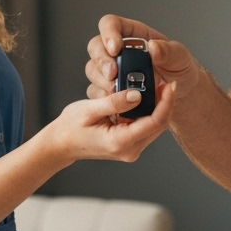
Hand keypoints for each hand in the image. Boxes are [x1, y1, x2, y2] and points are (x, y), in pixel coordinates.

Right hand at [41, 84, 175, 165]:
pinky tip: (146, 96)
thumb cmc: (71, 127)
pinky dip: (149, 111)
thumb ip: (115, 102)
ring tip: (156, 85)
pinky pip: (146, 127)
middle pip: (159, 125)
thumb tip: (138, 94)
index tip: (168, 84)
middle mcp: (130, 150)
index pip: (154, 122)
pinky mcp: (130, 145)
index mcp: (120, 142)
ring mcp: (131, 150)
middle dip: (165, 102)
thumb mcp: (90, 109)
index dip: (165, 102)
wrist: (62, 144)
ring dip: (159, 106)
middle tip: (165, 80)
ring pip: (155, 126)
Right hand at [84, 14, 201, 105]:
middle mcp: (118, 50)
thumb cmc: (179, 69)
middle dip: (102, 61)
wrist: (182, 94)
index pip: (110, 24)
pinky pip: (96, 91)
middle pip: (95, 46)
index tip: (115, 48)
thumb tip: (153, 47)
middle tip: (113, 74)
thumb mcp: (180, 57)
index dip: (108, 33)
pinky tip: (117, 102)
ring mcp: (112, 70)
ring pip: (92, 69)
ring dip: (101, 80)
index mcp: (132, 35)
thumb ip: (168, 51)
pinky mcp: (109, 89)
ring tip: (118, 90)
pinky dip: (104, 97)